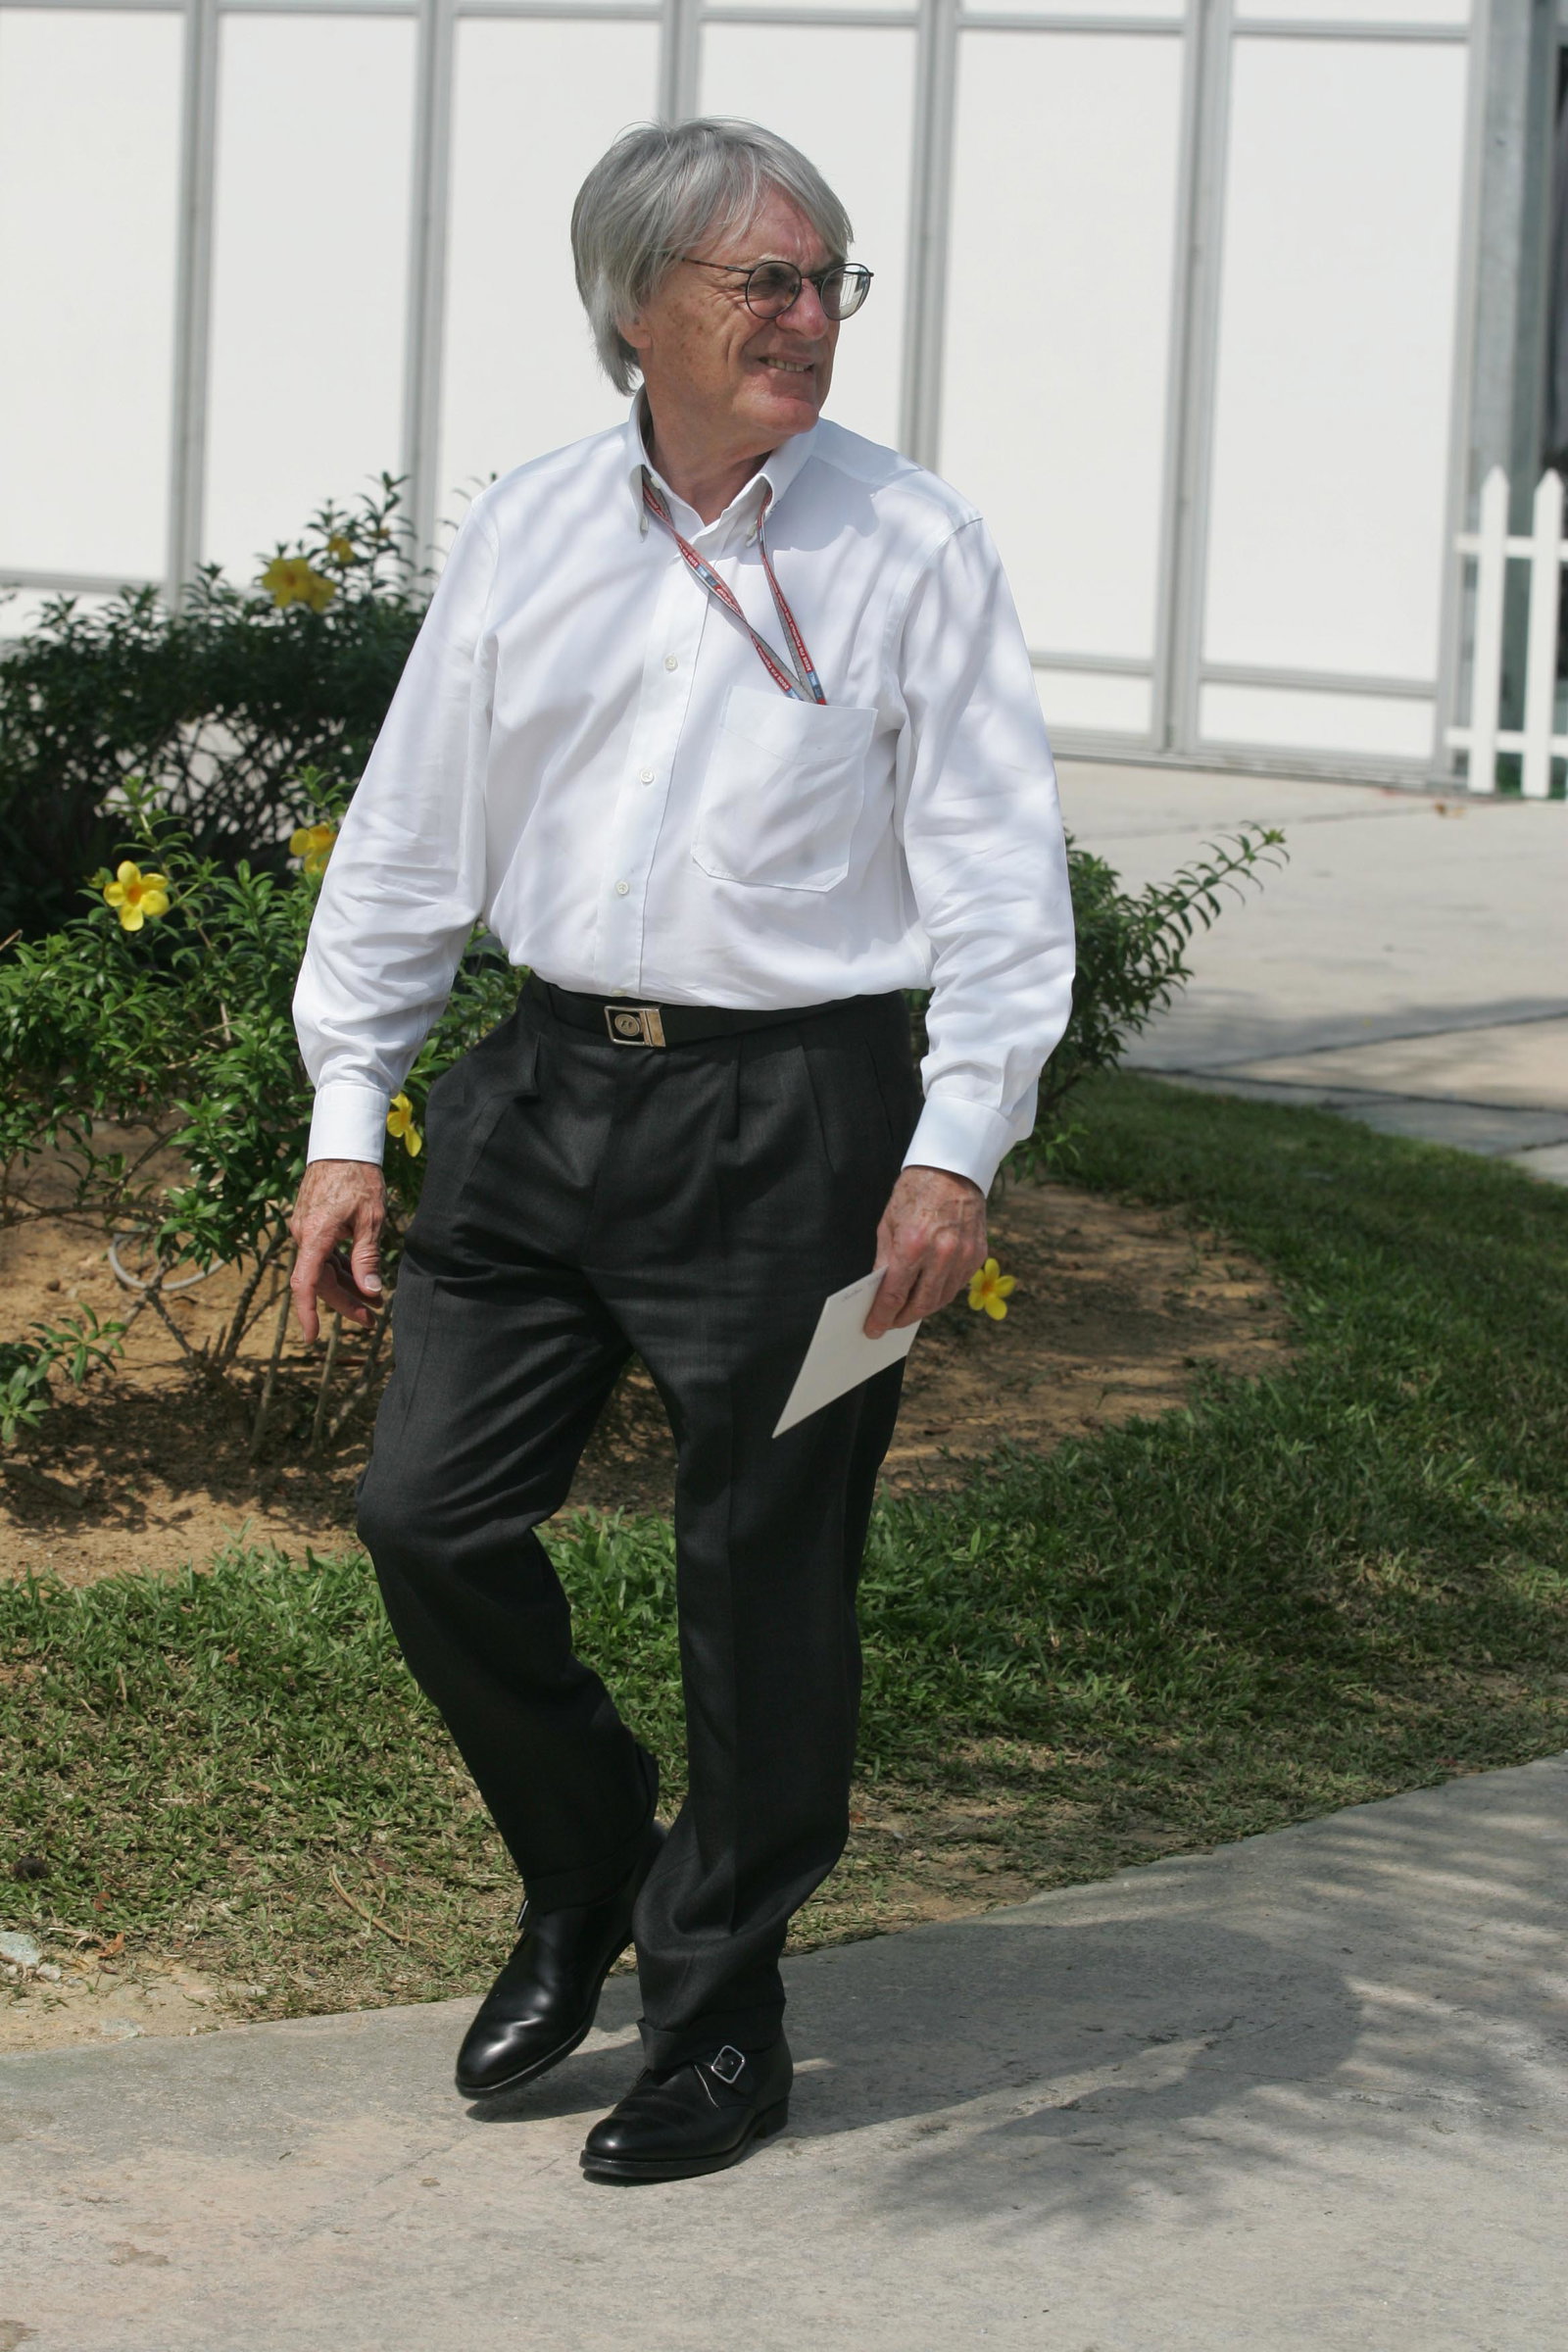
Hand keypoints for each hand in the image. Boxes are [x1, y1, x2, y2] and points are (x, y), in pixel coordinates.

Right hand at [288, 1159, 386, 1341]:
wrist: (342, 1144)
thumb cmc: (359, 1177)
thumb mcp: (370, 1219)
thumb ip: (366, 1257)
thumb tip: (371, 1292)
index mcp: (315, 1235)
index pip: (306, 1283)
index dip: (307, 1312)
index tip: (311, 1337)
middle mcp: (304, 1235)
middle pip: (321, 1281)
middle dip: (346, 1303)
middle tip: (372, 1320)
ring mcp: (305, 1229)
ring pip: (323, 1269)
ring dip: (347, 1287)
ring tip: (374, 1303)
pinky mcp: (312, 1224)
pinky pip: (324, 1255)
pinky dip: (342, 1269)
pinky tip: (361, 1280)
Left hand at [864, 1164, 987, 1336]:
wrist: (952, 1168)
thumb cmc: (915, 1192)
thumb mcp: (888, 1224)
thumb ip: (885, 1261)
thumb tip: (881, 1291)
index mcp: (913, 1245)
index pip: (894, 1295)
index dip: (882, 1316)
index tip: (873, 1329)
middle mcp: (941, 1254)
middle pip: (921, 1304)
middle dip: (902, 1318)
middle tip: (890, 1323)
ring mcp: (963, 1256)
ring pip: (942, 1299)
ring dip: (923, 1309)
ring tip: (907, 1311)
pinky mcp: (978, 1254)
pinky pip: (957, 1285)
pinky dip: (941, 1293)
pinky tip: (929, 1291)